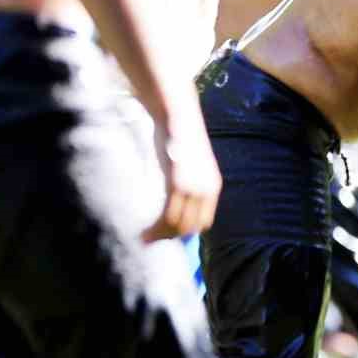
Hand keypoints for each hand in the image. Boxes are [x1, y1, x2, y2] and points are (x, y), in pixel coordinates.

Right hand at [143, 113, 221, 241]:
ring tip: (144, 239)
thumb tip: (176, 202)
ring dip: (160, 236)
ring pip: (178, 225)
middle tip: (150, 240)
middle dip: (170, 237)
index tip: (167, 236)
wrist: (178, 117)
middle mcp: (207, 190)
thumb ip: (187, 184)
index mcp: (213, 187)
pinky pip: (169, 215)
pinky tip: (145, 233)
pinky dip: (156, 228)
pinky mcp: (179, 184)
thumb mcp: (190, 166)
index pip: (203, 222)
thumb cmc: (178, 140)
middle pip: (190, 227)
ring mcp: (194, 188)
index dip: (185, 232)